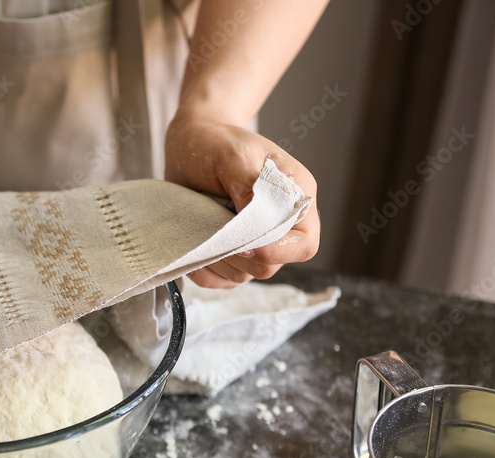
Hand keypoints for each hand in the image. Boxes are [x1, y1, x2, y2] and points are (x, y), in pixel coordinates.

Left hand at [164, 113, 319, 287]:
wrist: (191, 142)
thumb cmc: (216, 142)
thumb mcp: (233, 155)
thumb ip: (249, 187)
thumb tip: (258, 222)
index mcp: (296, 198)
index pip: (303, 245)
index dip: (273, 250)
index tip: (238, 237)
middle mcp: (280, 225)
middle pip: (269, 267)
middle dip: (235, 252)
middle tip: (210, 221)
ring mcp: (254, 243)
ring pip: (242, 276)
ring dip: (215, 257)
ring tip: (200, 222)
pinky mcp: (229, 254)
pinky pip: (218, 279)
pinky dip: (201, 267)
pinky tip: (192, 241)